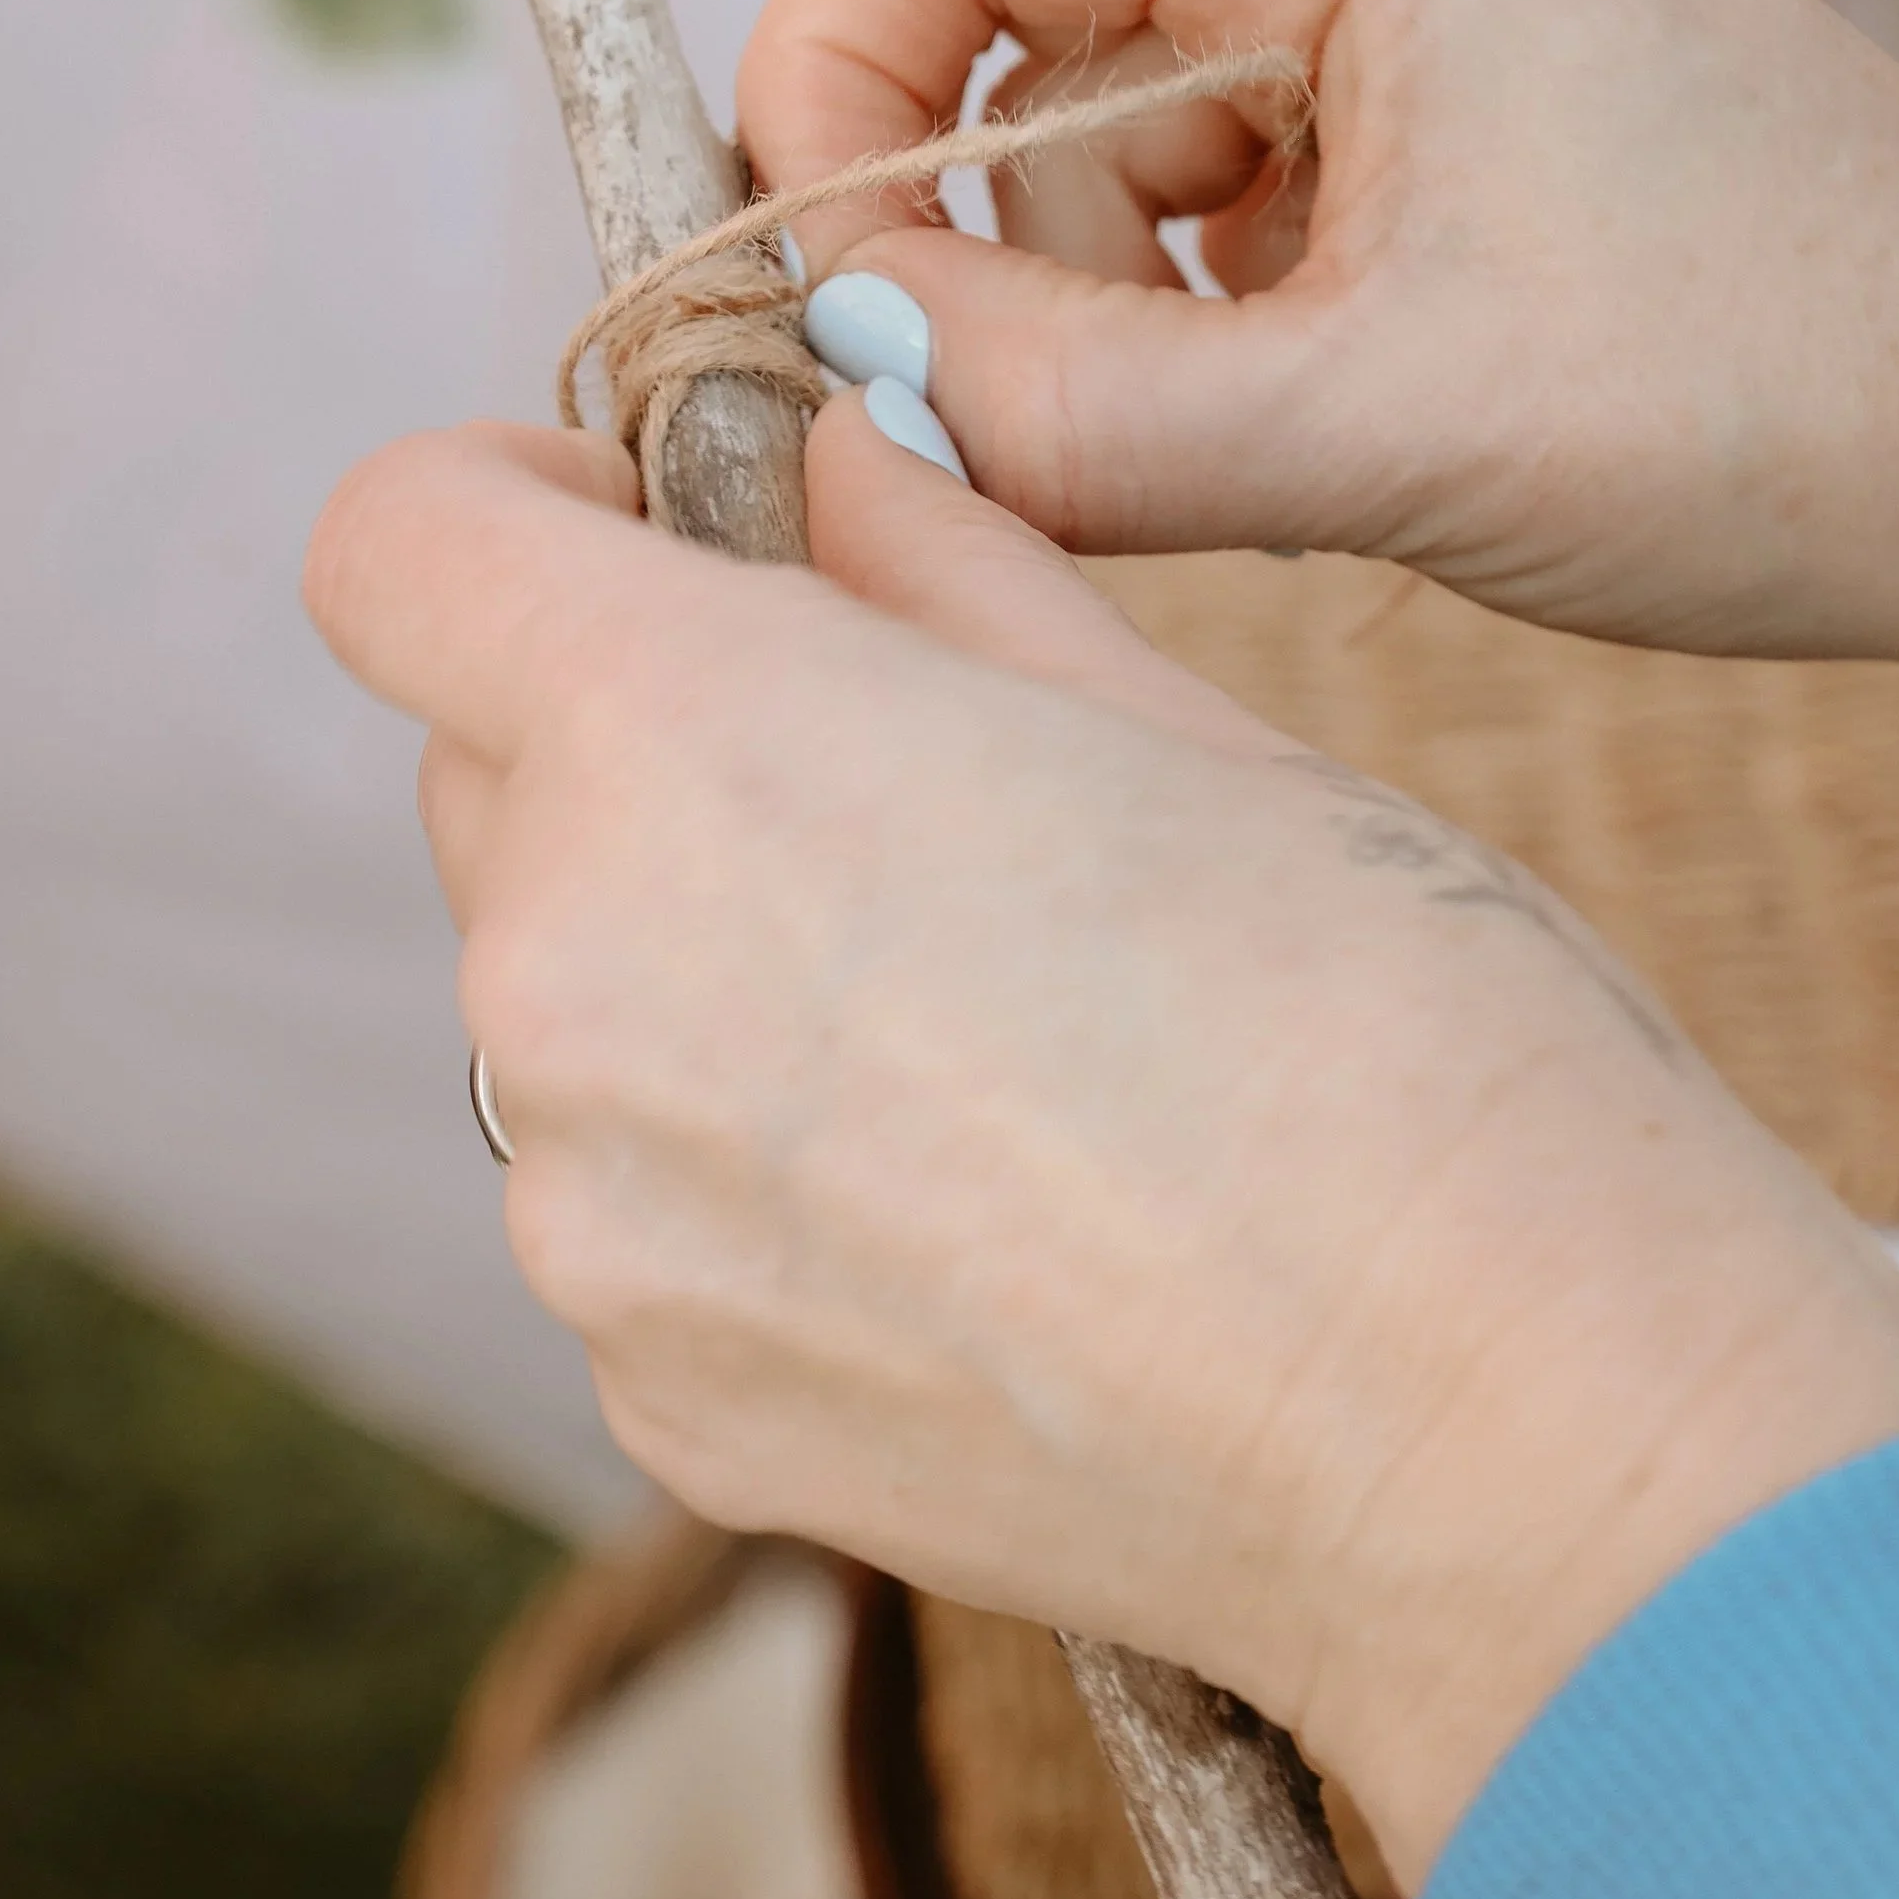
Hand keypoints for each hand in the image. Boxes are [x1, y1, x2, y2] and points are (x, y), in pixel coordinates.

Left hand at [306, 402, 1898, 1885]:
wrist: (1506, 1427)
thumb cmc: (1385, 1020)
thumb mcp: (1167, 709)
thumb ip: (929, 565)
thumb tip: (823, 471)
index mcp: (682, 737)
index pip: (393, 548)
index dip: (495, 504)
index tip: (643, 527)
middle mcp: (572, 977)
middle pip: (491, 776)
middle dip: (638, 737)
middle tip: (890, 782)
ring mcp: (593, 1220)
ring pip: (567, 999)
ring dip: (697, 960)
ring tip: (980, 1028)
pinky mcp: (658, 1400)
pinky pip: (636, 1205)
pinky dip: (746, 1165)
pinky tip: (979, 1204)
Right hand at [738, 0, 1898, 664]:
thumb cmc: (1780, 401)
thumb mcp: (1382, 431)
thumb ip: (1064, 415)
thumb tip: (824, 375)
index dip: (827, 67)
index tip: (810, 272)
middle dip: (979, 219)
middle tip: (1010, 406)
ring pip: (1102, 102)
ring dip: (1100, 284)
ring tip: (1241, 424)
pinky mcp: (1436, 71)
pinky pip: (1210, 159)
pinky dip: (1195, 296)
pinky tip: (1306, 396)